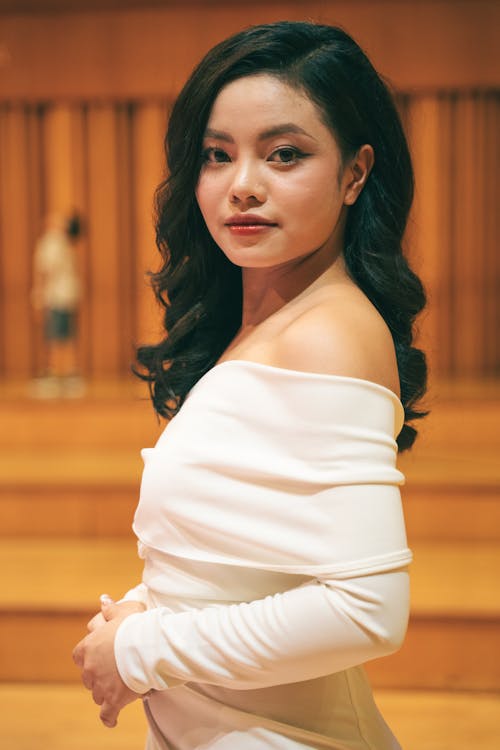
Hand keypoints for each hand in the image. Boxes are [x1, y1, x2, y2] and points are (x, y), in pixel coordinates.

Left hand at [73, 597, 144, 726]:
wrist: (147, 646)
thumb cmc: (135, 626)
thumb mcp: (122, 612)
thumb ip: (110, 609)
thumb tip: (103, 599)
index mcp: (89, 646)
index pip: (79, 655)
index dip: (88, 656)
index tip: (98, 655)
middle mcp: (90, 667)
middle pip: (88, 676)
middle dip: (98, 675)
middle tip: (113, 671)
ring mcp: (100, 685)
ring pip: (96, 694)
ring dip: (104, 692)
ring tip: (117, 689)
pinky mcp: (113, 699)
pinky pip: (107, 713)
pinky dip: (108, 717)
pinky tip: (111, 720)